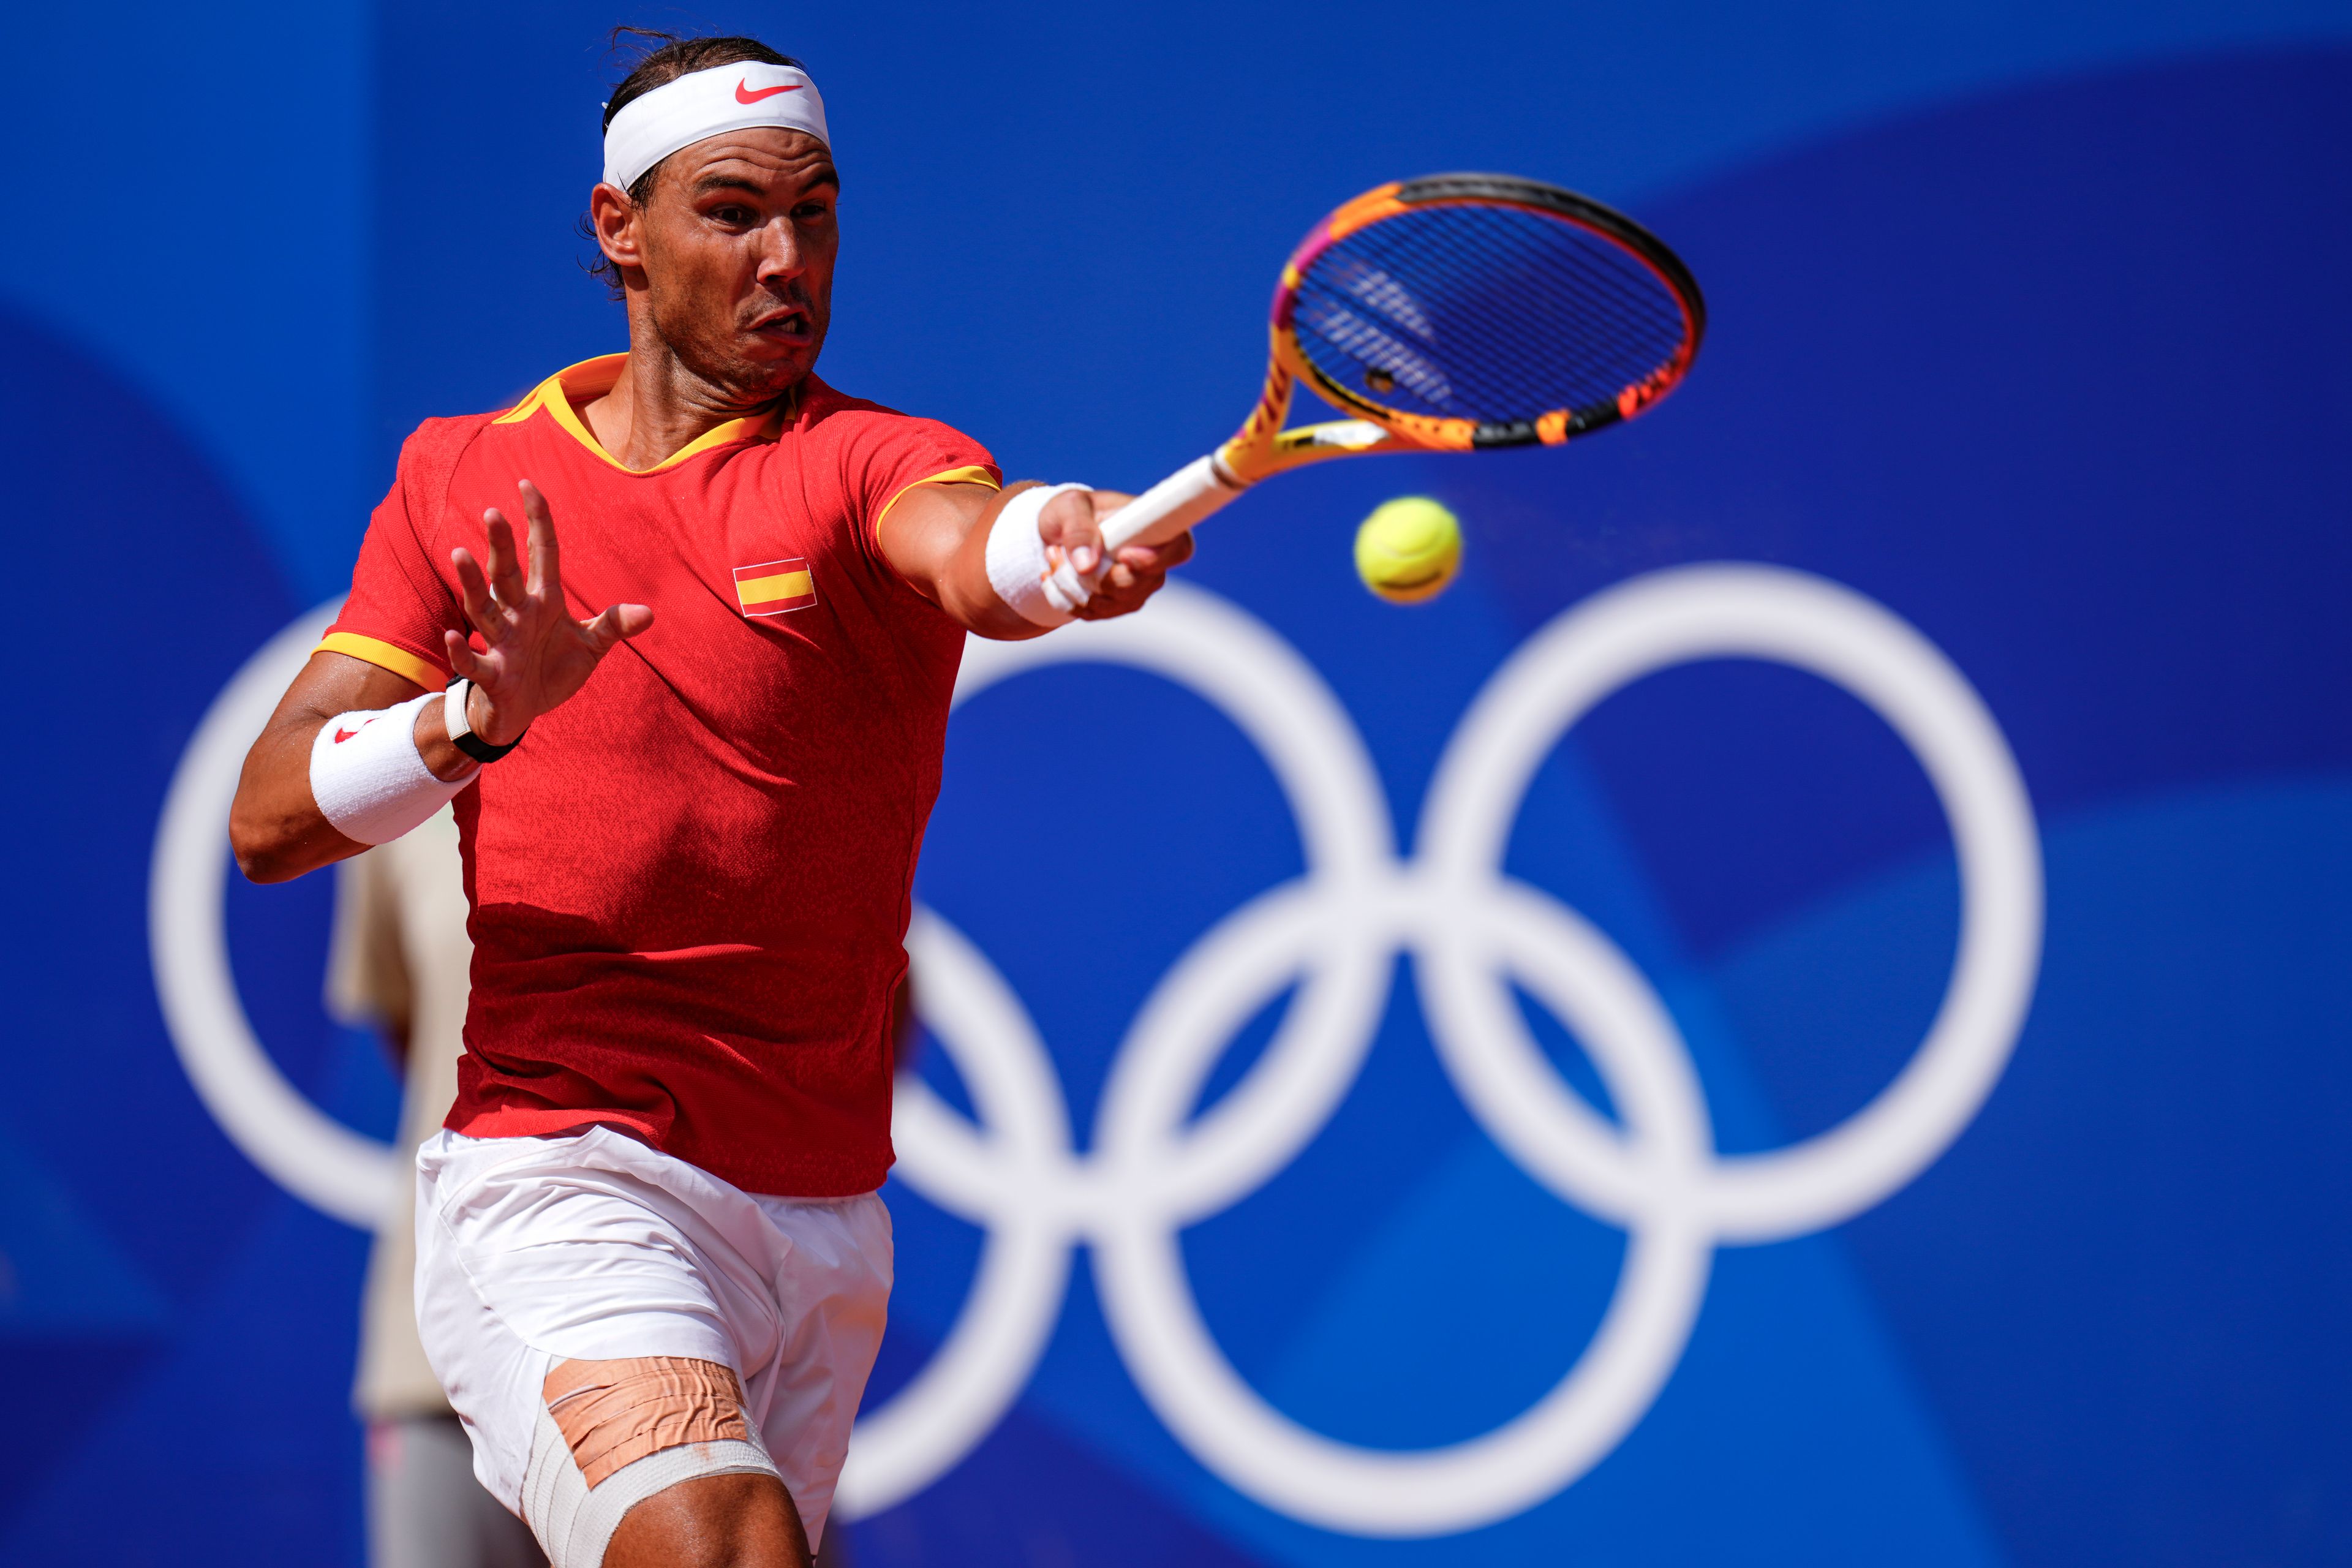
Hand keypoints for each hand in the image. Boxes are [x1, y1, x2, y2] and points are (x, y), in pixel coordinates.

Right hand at [445, 480, 652, 744]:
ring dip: (472, 583)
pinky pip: (473, 662)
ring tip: (460, 553)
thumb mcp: (589, 646)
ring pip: (482, 608)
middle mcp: (518, 615)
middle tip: (494, 512)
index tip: (528, 484)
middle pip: (507, 574)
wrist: (523, 711)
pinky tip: (450, 637)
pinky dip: (460, 652)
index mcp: (543, 601)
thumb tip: (649, 613)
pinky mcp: (491, 674)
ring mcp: (501, 643)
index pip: (542, 553)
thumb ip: (613, 626)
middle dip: (500, 545)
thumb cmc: (551, 671)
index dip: (538, 520)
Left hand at [1038, 488, 1194, 619]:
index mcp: (1154, 525)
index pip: (1177, 548)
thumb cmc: (1071, 511)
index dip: (1155, 559)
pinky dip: (1068, 599)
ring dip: (1071, 585)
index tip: (1124, 556)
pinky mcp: (1122, 604)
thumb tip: (1087, 565)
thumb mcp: (1068, 507)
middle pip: (1132, 585)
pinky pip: (1095, 613)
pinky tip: (1056, 576)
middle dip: (1089, 575)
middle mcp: (1155, 560)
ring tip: (1053, 556)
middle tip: (1055, 551)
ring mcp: (1141, 586)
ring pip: (1108, 603)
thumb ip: (1078, 531)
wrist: (1060, 533)